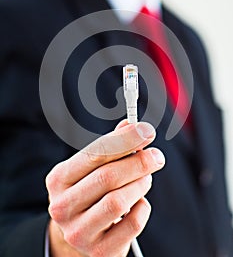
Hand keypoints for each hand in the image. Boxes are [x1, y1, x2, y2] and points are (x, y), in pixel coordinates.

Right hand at [46, 120, 164, 256]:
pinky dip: (142, 207)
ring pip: (119, 200)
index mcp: (59, 179)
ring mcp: (79, 231)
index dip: (124, 139)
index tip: (145, 130)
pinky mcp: (99, 250)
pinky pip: (132, 224)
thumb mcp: (91, 169)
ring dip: (140, 184)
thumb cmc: (89, 193)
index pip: (94, 153)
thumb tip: (132, 125)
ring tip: (145, 178)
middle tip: (156, 156)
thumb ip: (110, 146)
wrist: (80, 233)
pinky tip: (139, 202)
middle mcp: (63, 206)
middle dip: (138, 162)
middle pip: (107, 177)